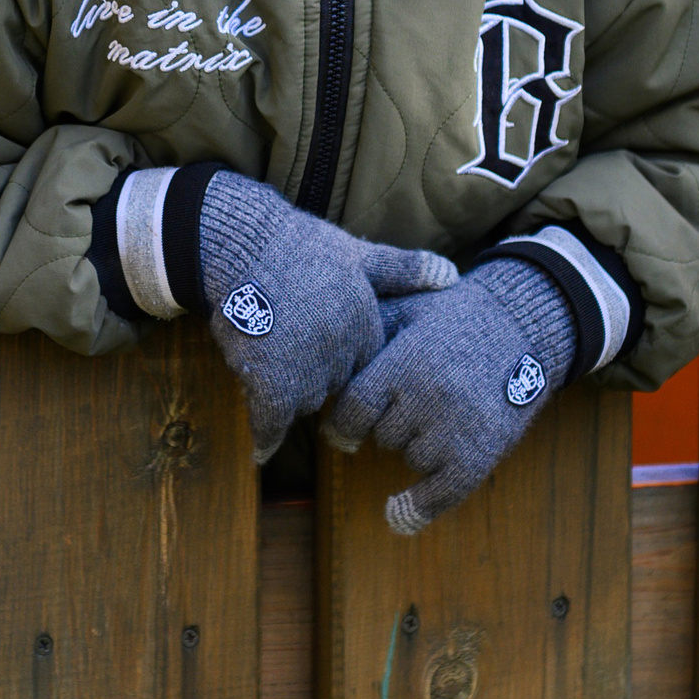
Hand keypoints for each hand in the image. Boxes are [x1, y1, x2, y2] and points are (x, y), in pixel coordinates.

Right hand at [190, 172, 456, 461]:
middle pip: (332, 383)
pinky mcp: (273, 384)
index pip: (360, 361)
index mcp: (366, 327)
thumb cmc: (300, 246)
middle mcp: (344, 355)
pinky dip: (266, 437)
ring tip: (263, 350)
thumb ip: (402, 271)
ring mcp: (309, 373)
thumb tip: (451, 275)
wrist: (247, 245)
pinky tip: (263, 452)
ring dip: (285, 388)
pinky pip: (272, 422)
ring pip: (303, 399)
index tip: (317, 335)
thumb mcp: (358, 253)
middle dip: (313, 371)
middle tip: (286, 338)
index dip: (338, 350)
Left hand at [322, 260, 573, 532]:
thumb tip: (320, 360)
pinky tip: (397, 515)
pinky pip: (440, 494)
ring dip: (417, 444)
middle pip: (383, 435)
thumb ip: (365, 333)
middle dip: (389, 422)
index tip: (340, 434)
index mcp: (404, 362)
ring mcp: (456, 429)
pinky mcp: (481, 453)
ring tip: (442, 411)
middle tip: (415, 398)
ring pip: (412, 458)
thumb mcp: (406, 309)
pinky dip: (417, 508)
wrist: (523, 323)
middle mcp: (428, 398)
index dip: (342, 426)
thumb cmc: (453, 315)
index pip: (353, 411)